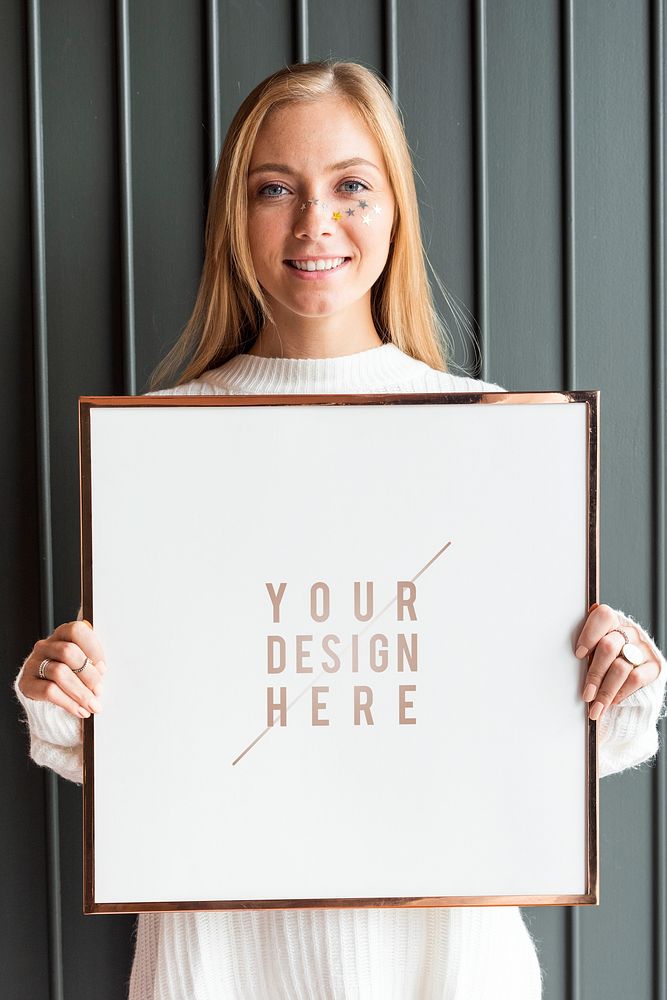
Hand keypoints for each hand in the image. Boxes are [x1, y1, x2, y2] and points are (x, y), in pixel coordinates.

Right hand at [18, 620, 105, 718]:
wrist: (50, 696)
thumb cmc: (72, 675)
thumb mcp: (83, 664)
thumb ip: (92, 661)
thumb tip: (102, 670)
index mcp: (62, 635)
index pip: (76, 631)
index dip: (93, 648)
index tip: (103, 668)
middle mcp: (45, 646)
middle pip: (68, 652)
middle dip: (88, 674)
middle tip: (99, 691)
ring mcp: (33, 664)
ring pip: (59, 673)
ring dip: (80, 692)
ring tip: (92, 705)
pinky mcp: (26, 683)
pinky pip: (49, 691)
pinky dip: (69, 703)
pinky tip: (80, 710)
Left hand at [575, 603, 660, 719]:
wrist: (635, 671)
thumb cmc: (607, 659)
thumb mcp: (595, 650)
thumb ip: (587, 650)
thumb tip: (567, 663)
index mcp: (612, 622)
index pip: (603, 616)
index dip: (589, 634)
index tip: (578, 654)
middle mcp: (629, 632)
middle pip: (609, 647)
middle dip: (594, 674)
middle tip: (586, 694)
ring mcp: (642, 649)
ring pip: (621, 667)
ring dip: (605, 690)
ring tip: (595, 707)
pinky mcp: (654, 666)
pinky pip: (636, 678)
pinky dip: (621, 692)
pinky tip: (611, 702)